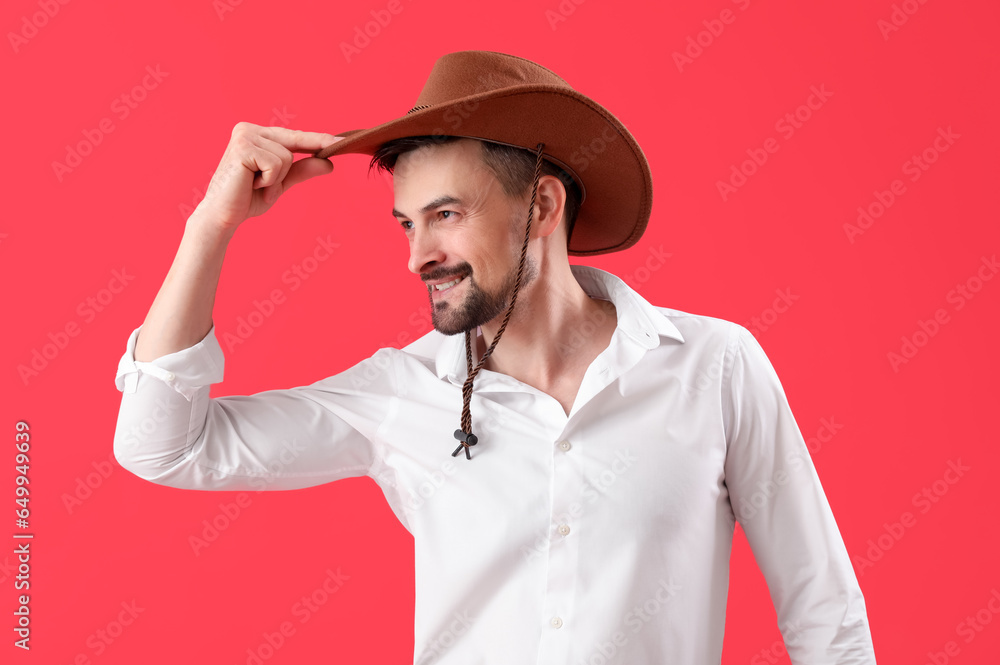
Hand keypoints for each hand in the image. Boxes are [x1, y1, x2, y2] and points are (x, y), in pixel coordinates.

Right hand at [195, 122, 343, 231]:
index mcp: (257, 134)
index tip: (339, 140)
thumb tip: (328, 163)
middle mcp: (249, 129)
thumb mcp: (280, 183)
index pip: (294, 136)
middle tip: (259, 186)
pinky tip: (251, 185)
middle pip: (293, 146)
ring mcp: (244, 135)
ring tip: (255, 186)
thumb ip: (301, 171)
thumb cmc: (247, 199)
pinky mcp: (243, 147)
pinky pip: (276, 164)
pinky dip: (269, 181)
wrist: (222, 216)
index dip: (316, 140)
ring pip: (286, 157)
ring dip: (275, 179)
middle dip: (283, 172)